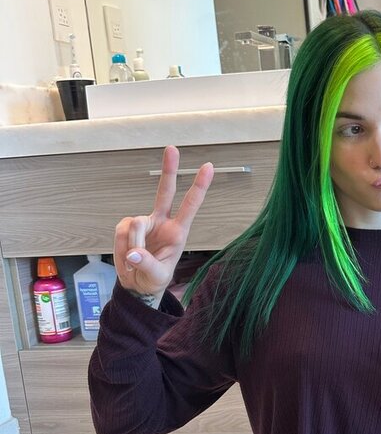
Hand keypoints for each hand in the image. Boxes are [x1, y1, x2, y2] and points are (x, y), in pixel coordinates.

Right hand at [113, 146, 213, 298]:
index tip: (208, 166)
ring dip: (131, 245)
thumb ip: (147, 265)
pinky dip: (120, 247)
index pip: (190, 206)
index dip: (199, 187)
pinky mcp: (126, 227)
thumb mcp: (157, 277)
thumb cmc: (154, 279)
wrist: (137, 285)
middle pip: (165, 191)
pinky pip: (120, 232)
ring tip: (134, 263)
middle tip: (172, 148)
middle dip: (169, 170)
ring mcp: (144, 223)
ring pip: (133, 224)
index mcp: (177, 232)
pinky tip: (126, 258)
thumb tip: (134, 252)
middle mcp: (162, 222)